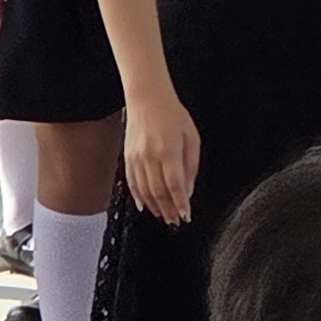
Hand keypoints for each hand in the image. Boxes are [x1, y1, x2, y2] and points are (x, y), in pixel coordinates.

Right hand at [126, 92, 203, 222]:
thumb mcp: (192, 137)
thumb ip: (191, 166)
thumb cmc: (172, 114)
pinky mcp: (127, 157)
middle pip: (158, 192)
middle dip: (168, 210)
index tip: (186, 215)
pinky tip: (145, 206)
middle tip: (175, 221)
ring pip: (144, 191)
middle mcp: (150, 156)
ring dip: (154, 207)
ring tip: (163, 217)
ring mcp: (136, 158)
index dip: (180, 204)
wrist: (147, 98)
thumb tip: (188, 189)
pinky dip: (138, 197)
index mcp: (169, 151)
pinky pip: (132, 183)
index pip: (175, 186)